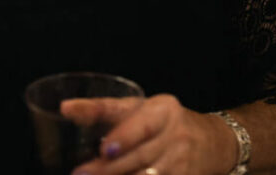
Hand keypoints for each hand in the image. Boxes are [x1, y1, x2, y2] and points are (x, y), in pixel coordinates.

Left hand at [61, 94, 236, 174]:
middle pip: (139, 156)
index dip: (125, 136)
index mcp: (163, 110)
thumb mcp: (139, 107)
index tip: (105, 149)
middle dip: (109, 169)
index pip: (142, 122)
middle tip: (80, 173)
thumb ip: (104, 110)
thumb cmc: (162, 120)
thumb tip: (64, 108)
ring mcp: (182, 163)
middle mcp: (175, 135)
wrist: (211, 142)